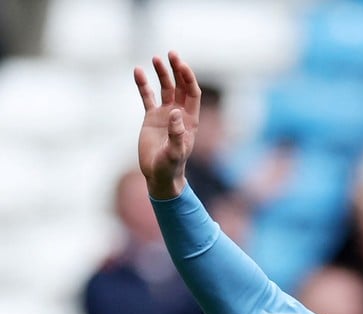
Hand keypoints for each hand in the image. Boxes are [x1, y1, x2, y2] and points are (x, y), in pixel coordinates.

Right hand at [133, 52, 200, 198]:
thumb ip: (177, 134)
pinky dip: (143, 84)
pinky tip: (137, 71)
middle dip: (177, 70)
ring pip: (165, 88)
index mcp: (190, 120)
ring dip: (162, 73)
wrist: (159, 175)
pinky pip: (147, 97)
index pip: (192, 93)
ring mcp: (165, 115)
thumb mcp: (174, 153)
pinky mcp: (151, 118)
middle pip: (181, 86)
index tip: (181, 65)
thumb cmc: (170, 167)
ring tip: (155, 58)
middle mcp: (179, 114)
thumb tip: (175, 113)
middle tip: (171, 54)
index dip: (188, 78)